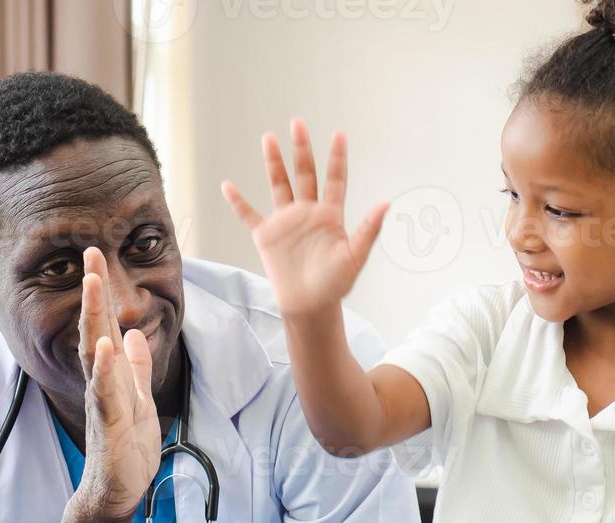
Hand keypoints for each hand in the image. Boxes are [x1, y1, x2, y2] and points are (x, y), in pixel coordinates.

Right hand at [75, 246, 160, 521]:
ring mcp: (103, 401)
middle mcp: (101, 382)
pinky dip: (105, 369)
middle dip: (92, 291)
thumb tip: (134, 335)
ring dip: (93, 319)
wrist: (116, 490)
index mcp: (110, 374)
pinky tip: (105, 346)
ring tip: (93, 286)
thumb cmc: (126, 447)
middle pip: (93, 329)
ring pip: (95, 355)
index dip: (99, 291)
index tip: (95, 254)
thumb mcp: (139, 398)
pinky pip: (105, 393)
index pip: (102, 325)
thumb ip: (136, 367)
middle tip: (89, 253)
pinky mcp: (110, 424)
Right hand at [221, 118, 387, 319]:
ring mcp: (285, 223)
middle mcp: (307, 213)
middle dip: (301, 149)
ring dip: (273, 163)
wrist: (310, 307)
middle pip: (304, 174)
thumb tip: (387, 203)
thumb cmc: (335, 285)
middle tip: (297, 123)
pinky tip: (228, 186)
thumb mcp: (355, 257)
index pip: (335, 180)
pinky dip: (238, 202)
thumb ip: (369, 230)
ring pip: (278, 185)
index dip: (337, 158)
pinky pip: (249, 216)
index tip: (339, 134)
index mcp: (330, 216)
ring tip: (269, 138)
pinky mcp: (266, 237)